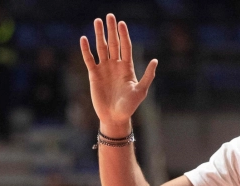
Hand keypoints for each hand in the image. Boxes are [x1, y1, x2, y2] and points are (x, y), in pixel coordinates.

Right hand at [80, 14, 157, 134]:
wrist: (115, 117)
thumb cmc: (130, 106)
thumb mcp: (141, 91)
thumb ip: (148, 75)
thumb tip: (155, 60)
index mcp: (127, 67)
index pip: (126, 47)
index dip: (124, 35)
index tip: (121, 23)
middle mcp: (115, 65)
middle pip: (113, 43)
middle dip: (111, 30)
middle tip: (109, 16)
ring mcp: (104, 69)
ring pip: (101, 48)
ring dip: (99, 35)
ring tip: (97, 21)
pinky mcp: (94, 75)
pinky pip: (89, 59)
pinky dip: (86, 49)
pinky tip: (84, 38)